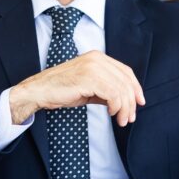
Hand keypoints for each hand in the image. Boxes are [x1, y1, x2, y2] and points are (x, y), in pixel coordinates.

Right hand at [9, 50, 144, 126]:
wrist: (39, 91)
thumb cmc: (61, 90)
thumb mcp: (88, 88)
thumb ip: (106, 90)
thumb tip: (124, 101)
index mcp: (97, 57)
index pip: (125, 71)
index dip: (135, 87)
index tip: (139, 103)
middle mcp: (97, 58)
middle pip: (125, 80)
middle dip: (131, 102)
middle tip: (130, 118)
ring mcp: (92, 66)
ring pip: (121, 88)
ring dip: (124, 108)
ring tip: (121, 120)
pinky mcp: (88, 78)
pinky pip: (112, 94)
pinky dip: (116, 106)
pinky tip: (111, 113)